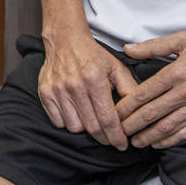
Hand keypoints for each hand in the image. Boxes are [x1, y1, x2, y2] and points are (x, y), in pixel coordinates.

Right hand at [38, 30, 138, 148]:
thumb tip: (141, 112)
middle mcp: (74, 85)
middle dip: (104, 138)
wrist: (65, 39)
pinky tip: (76, 112)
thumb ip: (130, 89)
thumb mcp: (117, 68)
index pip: (108, 119)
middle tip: (111, 138)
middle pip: (92, 127)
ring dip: (85, 128)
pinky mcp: (44, 92)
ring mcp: (57, 89)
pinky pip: (58, 122)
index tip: (122, 145)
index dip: (117, 137)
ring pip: (74, 127)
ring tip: (91, 118)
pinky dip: (68, 122)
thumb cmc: (93, 55)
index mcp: (95, 79)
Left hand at [116, 31, 185, 148]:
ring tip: (135, 141)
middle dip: (132, 124)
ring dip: (148, 136)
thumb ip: (153, 46)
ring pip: (167, 126)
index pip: (144, 94)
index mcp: (175, 73)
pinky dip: (170, 140)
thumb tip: (128, 49)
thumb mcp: (182, 39)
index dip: (126, 106)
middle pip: (151, 113)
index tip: (115, 112)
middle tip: (119, 131)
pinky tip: (158, 143)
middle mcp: (185, 92)